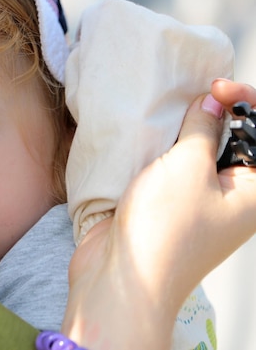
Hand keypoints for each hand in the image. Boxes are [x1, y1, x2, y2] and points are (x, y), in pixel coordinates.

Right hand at [62, 81, 255, 349]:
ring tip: (173, 109)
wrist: (121, 278)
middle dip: (220, 113)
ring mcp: (200, 203)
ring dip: (189, 131)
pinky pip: (175, 169)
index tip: (216, 86)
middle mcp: (234, 197)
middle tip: (196, 92)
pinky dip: (166, 150)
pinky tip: (153, 135)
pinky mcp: (170, 206)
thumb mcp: (188, 165)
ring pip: (203, 154)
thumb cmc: (165, 226)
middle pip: (237, 142)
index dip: (246, 102)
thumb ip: (203, 127)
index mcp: (255, 192)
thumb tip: (212, 101)